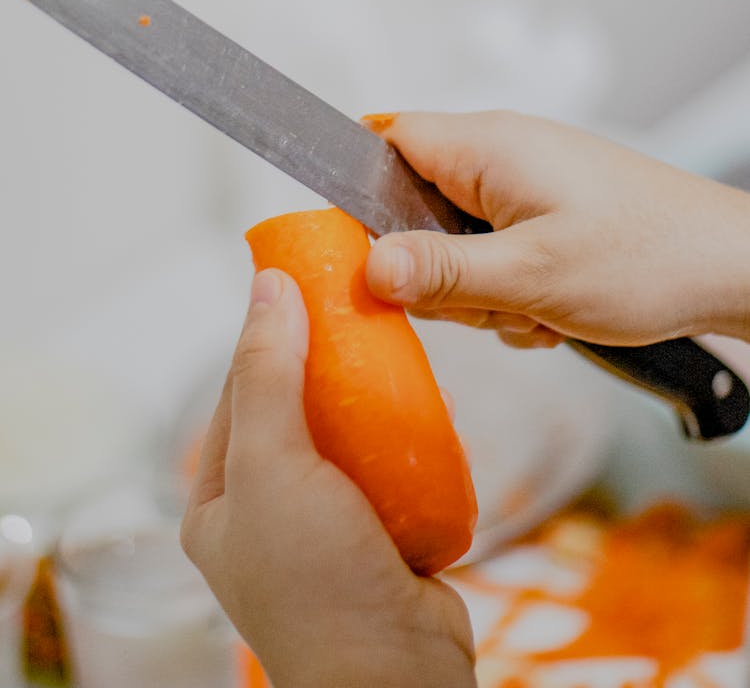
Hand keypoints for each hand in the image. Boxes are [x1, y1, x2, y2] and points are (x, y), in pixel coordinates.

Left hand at [181, 269, 475, 687]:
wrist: (396, 680)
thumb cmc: (317, 585)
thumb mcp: (272, 465)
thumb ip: (268, 374)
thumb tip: (268, 284)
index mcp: (220, 500)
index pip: (239, 389)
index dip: (270, 330)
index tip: (307, 278)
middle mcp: (268, 511)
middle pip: (298, 406)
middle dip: (329, 359)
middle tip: (363, 310)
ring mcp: (327, 526)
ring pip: (349, 434)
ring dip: (374, 396)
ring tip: (399, 352)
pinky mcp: (381, 536)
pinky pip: (393, 468)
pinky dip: (409, 437)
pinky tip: (428, 408)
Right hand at [364, 111, 749, 346]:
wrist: (730, 266)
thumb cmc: (646, 257)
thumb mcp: (531, 276)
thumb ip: (442, 270)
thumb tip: (366, 264)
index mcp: (486, 145)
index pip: (383, 139)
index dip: (362, 195)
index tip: (372, 254)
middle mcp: (500, 153)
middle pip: (414, 205)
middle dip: (437, 269)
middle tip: (486, 299)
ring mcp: (525, 184)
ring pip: (455, 241)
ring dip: (481, 290)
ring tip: (533, 307)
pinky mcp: (546, 213)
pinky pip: (495, 254)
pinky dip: (512, 292)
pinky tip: (551, 312)